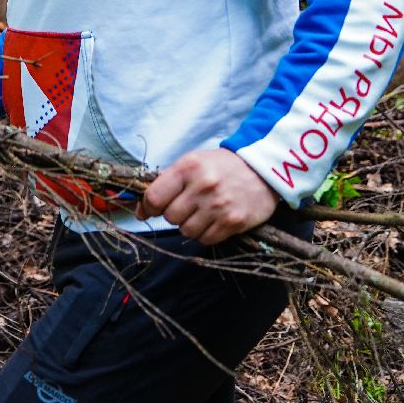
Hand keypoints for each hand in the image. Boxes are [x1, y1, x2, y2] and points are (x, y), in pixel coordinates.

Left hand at [136, 149, 277, 244]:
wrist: (262, 170)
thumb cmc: (221, 166)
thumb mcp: (193, 162)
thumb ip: (167, 182)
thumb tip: (141, 209)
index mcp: (189, 167)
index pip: (154, 196)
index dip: (148, 207)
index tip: (150, 209)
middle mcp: (203, 186)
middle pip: (170, 216)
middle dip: (174, 214)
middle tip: (186, 205)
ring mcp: (219, 206)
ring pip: (186, 231)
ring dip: (190, 225)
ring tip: (202, 211)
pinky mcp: (233, 222)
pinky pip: (205, 239)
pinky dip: (206, 233)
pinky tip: (214, 219)